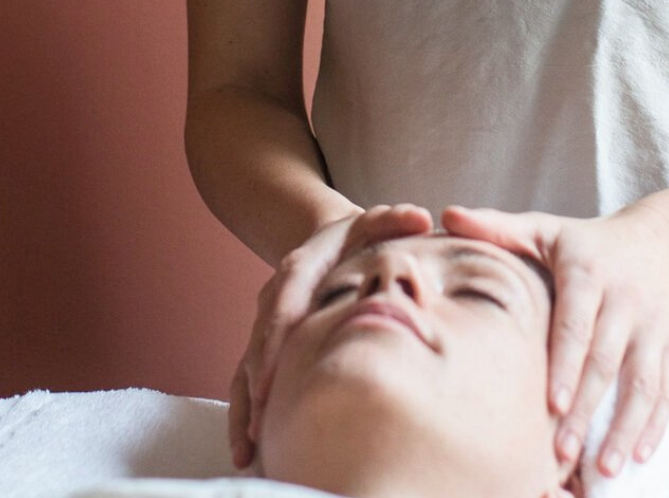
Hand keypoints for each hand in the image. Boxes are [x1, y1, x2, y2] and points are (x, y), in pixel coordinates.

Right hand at [228, 202, 435, 467]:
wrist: (331, 238)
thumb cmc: (361, 237)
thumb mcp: (378, 221)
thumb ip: (397, 219)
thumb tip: (421, 216)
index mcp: (299, 269)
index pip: (283, 306)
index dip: (276, 341)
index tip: (273, 376)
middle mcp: (276, 298)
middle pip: (261, 345)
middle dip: (259, 386)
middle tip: (261, 427)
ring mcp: (269, 325)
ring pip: (248, 370)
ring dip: (247, 411)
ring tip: (248, 454)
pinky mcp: (270, 348)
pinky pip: (250, 383)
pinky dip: (248, 415)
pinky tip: (248, 453)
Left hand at [438, 202, 668, 477]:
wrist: (660, 240)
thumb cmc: (585, 242)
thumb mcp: (545, 228)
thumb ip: (498, 227)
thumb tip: (447, 215)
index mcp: (590, 271)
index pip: (576, 322)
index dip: (566, 364)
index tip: (551, 404)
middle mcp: (626, 299)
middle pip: (607, 361)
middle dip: (586, 410)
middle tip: (562, 453)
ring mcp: (654, 326)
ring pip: (642, 383)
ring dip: (624, 428)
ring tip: (604, 469)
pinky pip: (666, 390)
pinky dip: (655, 426)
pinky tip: (638, 457)